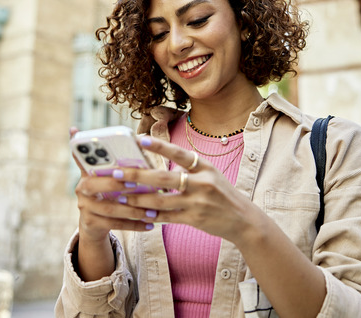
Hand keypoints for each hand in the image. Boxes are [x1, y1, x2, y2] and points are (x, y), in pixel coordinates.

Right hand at [70, 128, 158, 243]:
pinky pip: (114, 224)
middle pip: (93, 185)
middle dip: (115, 184)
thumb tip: (140, 140)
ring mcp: (84, 207)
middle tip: (135, 184)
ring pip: (108, 208)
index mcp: (86, 172)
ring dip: (132, 209)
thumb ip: (119, 163)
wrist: (94, 224)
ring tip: (152, 210)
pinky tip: (150, 225)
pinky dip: (134, 224)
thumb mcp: (108, 177)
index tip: (110, 156)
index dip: (92, 156)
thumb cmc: (108, 193)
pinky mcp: (90, 223)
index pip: (82, 159)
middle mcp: (81, 188)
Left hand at [115, 135, 258, 243]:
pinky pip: (167, 217)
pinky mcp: (195, 219)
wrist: (244, 220)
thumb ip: (188, 169)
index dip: (160, 147)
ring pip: (162, 200)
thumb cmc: (222, 194)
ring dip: (138, 198)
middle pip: (164, 178)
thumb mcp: (211, 175)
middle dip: (138, 175)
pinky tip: (137, 213)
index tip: (141, 140)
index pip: (180, 154)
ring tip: (120, 196)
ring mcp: (198, 202)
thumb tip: (159, 165)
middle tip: (116, 173)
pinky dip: (151, 215)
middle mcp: (203, 183)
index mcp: (206, 167)